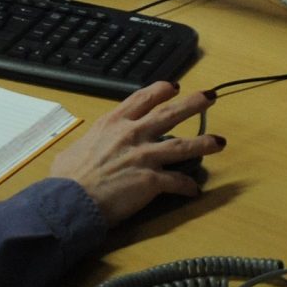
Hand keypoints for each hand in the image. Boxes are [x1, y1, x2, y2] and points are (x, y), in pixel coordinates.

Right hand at [48, 81, 223, 225]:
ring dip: (203, 143)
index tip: (173, 86)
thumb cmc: (67, 178)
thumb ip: (88, 145)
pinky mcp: (151, 180)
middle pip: (168, 114)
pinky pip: (176, 182)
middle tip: (209, 97)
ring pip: (182, 146)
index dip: (160, 91)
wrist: (71, 200)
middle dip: (191, 104)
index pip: (142, 99)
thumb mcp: (74, 150)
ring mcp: (143, 156)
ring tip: (220, 141)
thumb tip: (85, 150)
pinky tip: (195, 190)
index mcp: (112, 123)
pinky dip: (187, 186)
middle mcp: (132, 134)